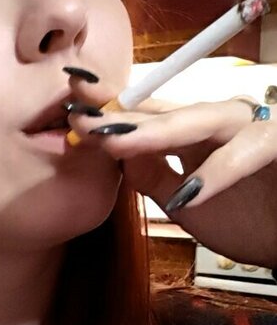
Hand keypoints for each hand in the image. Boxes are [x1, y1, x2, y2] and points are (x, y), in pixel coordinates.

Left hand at [70, 96, 276, 266]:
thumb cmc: (249, 221)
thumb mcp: (185, 204)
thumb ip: (152, 176)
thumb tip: (112, 152)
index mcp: (197, 133)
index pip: (149, 112)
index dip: (109, 106)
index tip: (69, 103)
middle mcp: (223, 122)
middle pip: (167, 110)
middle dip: (120, 115)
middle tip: (79, 120)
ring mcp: (255, 128)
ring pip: (204, 120)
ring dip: (159, 132)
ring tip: (117, 145)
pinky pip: (251, 149)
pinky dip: (221, 171)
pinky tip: (189, 192)